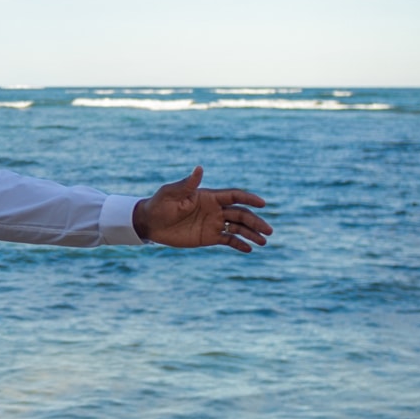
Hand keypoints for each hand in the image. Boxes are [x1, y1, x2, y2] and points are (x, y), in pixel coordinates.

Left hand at [132, 166, 271, 253]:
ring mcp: (213, 223)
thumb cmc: (159, 204)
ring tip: (264, 242)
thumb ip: (187, 184)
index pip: (234, 196)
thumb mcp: (171, 193)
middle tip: (269, 230)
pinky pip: (228, 240)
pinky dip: (239, 244)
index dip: (249, 198)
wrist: (150, 223)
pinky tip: (249, 249)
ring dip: (251, 234)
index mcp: (209, 196)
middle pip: (241, 214)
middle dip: (255, 221)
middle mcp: (215, 210)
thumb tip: (199, 168)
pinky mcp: (209, 237)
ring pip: (238, 228)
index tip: (263, 203)